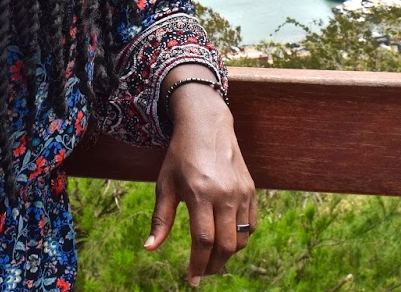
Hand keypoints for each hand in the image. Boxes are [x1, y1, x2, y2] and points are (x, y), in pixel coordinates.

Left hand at [145, 84, 255, 285]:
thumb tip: (150, 248)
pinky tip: (226, 240)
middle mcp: (224, 194)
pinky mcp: (251, 189)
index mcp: (200, 193)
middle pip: (226, 245)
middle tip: (202, 273)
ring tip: (213, 259)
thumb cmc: (180, 155)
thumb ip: (160, 218)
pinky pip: (251, 224)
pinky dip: (241, 238)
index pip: (203, 240)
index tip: (191, 280)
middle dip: (214, 266)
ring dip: (228, 255)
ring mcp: (241, 192)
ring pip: (242, 238)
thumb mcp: (165, 184)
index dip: (198, 264)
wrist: (207, 124)